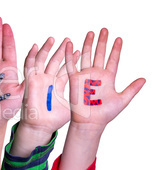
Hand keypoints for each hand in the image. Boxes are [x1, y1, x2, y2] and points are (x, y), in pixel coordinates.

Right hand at [10, 37, 79, 156]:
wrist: (41, 126)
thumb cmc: (55, 119)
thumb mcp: (72, 105)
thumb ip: (80, 96)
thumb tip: (96, 94)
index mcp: (59, 84)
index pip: (67, 68)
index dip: (73, 59)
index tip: (81, 49)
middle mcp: (49, 80)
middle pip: (56, 61)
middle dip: (62, 50)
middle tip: (68, 39)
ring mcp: (39, 79)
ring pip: (43, 60)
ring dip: (47, 49)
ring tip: (53, 39)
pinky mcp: (31, 81)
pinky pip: (30, 66)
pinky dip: (31, 56)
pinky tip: (35, 46)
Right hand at [59, 28, 145, 168]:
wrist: (89, 122)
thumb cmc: (105, 114)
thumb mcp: (122, 100)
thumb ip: (132, 89)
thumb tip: (144, 79)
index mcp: (108, 78)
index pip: (113, 60)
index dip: (116, 49)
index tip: (119, 39)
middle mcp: (96, 74)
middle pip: (100, 54)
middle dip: (102, 42)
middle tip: (105, 30)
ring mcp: (85, 75)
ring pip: (87, 56)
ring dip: (88, 44)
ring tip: (91, 33)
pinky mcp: (74, 79)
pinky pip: (71, 64)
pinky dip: (70, 54)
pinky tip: (70, 44)